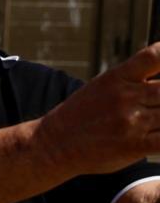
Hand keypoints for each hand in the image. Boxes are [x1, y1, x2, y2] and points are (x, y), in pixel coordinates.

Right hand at [38, 42, 159, 175]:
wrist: (53, 144)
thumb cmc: (79, 116)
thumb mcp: (101, 87)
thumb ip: (132, 81)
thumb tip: (158, 80)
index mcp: (116, 78)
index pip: (153, 57)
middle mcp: (125, 97)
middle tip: (151, 105)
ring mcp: (131, 122)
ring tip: (150, 118)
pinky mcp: (134, 145)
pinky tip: (157, 135)